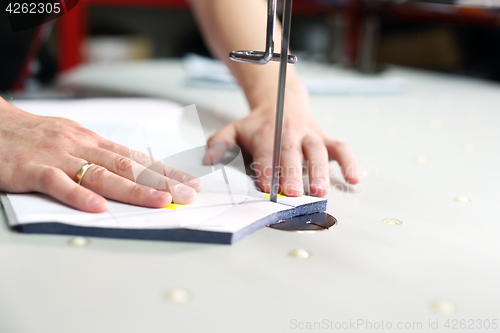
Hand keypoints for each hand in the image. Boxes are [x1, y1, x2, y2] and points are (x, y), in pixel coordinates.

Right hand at [0, 98, 201, 212]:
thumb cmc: (31, 135)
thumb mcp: (71, 141)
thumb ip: (98, 157)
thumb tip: (130, 173)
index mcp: (92, 141)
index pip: (137, 159)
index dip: (165, 171)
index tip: (189, 181)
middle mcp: (81, 146)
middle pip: (128, 167)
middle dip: (162, 181)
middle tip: (188, 194)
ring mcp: (57, 157)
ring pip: (101, 174)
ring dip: (134, 189)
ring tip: (160, 201)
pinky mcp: (30, 170)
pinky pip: (57, 183)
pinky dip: (78, 196)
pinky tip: (97, 207)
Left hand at [204, 97, 359, 196]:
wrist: (281, 99)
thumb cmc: (257, 124)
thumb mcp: (232, 129)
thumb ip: (219, 145)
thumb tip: (207, 160)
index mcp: (266, 134)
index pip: (266, 153)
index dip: (266, 169)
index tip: (266, 186)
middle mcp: (289, 134)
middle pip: (292, 153)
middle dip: (293, 173)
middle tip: (293, 193)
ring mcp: (310, 135)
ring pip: (317, 150)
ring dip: (320, 171)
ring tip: (320, 191)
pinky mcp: (326, 138)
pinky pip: (340, 148)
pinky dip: (349, 162)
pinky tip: (353, 179)